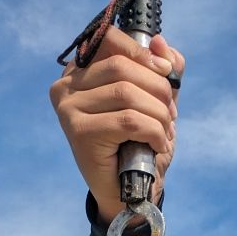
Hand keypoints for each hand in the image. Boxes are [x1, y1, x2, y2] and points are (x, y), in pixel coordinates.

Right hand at [50, 29, 184, 225]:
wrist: (131, 194)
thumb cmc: (140, 147)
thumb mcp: (156, 103)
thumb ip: (161, 71)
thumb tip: (160, 42)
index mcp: (81, 72)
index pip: (111, 41)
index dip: (145, 55)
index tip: (166, 75)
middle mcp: (67, 86)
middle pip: (123, 67)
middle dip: (159, 90)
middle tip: (169, 116)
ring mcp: (68, 109)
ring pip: (128, 94)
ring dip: (159, 115)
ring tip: (164, 133)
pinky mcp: (80, 132)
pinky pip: (129, 120)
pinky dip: (154, 132)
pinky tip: (156, 145)